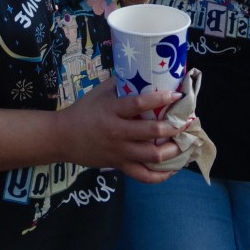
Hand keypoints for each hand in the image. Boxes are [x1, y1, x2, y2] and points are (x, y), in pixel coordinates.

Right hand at [57, 78, 183, 182]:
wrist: (63, 137)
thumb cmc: (83, 111)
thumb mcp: (99, 92)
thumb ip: (120, 84)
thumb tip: (142, 73)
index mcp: (112, 110)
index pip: (139, 103)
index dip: (160, 98)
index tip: (177, 94)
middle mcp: (117, 132)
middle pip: (151, 132)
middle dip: (173, 128)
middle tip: (187, 122)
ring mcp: (119, 151)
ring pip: (151, 156)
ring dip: (172, 150)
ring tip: (184, 144)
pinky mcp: (119, 165)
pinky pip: (143, 176)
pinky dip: (160, 175)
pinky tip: (172, 169)